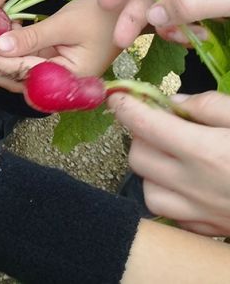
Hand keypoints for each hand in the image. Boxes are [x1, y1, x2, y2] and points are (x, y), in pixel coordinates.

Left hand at [0, 0, 121, 91]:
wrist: (128, 10)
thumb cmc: (104, 14)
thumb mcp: (65, 23)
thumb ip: (32, 38)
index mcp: (69, 80)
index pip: (23, 73)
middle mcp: (63, 84)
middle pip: (17, 79)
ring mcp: (59, 76)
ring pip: (19, 72)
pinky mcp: (56, 65)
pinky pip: (28, 63)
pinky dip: (11, 52)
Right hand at [100, 0, 229, 47]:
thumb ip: (187, 3)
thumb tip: (151, 17)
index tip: (104, 5)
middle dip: (138, 15)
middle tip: (121, 40)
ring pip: (171, 9)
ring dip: (172, 28)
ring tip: (187, 41)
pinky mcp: (215, 4)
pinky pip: (189, 19)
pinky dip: (190, 32)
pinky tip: (202, 39)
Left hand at [110, 91, 229, 235]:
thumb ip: (209, 106)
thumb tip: (173, 103)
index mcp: (205, 152)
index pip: (143, 125)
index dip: (124, 107)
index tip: (118, 97)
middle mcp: (195, 185)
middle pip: (138, 157)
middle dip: (141, 137)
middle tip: (162, 126)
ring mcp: (201, 212)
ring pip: (147, 189)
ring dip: (151, 169)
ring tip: (175, 156)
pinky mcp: (208, 229)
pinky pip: (169, 213)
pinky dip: (168, 195)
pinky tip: (185, 183)